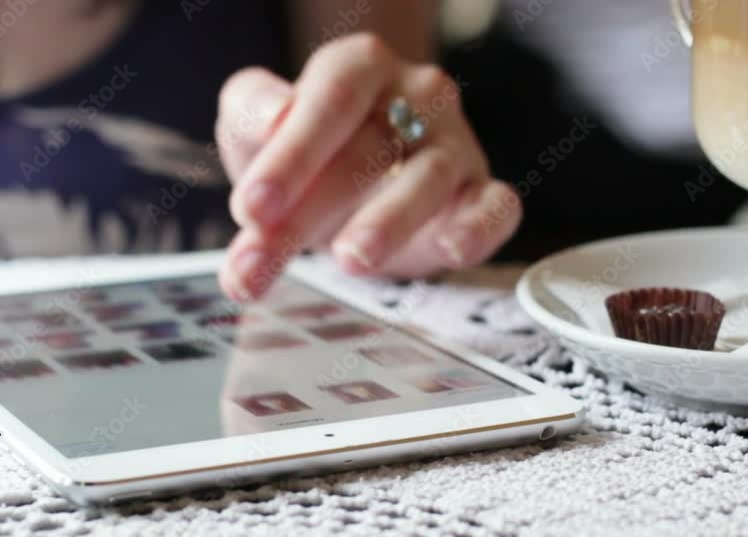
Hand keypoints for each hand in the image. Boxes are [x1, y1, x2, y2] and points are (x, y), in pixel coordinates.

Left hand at [215, 33, 521, 300]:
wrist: (349, 189)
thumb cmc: (305, 151)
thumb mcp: (255, 125)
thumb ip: (251, 109)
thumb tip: (272, 116)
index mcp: (362, 66)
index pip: (333, 98)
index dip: (292, 155)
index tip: (251, 208)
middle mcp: (418, 96)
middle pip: (370, 148)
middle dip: (311, 209)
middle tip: (266, 255)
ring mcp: (456, 144)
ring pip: (431, 178)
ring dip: (390, 221)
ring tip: (351, 259)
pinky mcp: (483, 193)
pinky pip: (496, 206)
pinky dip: (480, 227)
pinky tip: (453, 248)